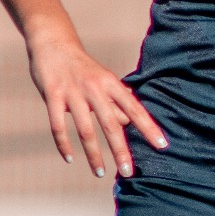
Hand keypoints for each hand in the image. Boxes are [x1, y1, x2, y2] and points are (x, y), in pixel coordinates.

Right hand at [26, 34, 166, 178]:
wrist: (53, 42)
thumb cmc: (82, 67)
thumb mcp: (103, 79)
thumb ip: (115, 100)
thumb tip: (130, 121)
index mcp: (111, 83)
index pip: (134, 108)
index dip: (149, 127)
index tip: (162, 145)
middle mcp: (94, 88)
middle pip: (111, 124)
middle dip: (120, 150)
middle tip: (128, 172)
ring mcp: (73, 92)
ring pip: (85, 130)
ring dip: (93, 154)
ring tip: (99, 173)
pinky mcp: (52, 95)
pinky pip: (58, 125)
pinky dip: (64, 144)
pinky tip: (70, 159)